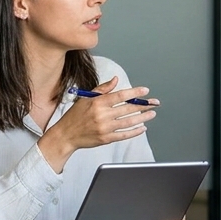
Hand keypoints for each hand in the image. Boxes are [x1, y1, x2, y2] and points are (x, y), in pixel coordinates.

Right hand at [39, 76, 158, 171]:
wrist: (66, 135)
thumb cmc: (75, 116)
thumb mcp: (86, 98)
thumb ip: (102, 89)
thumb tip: (116, 80)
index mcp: (98, 103)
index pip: (120, 95)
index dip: (135, 92)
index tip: (145, 90)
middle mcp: (102, 115)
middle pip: (128, 108)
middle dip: (144, 105)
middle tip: (154, 103)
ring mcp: (105, 128)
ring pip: (129, 122)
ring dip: (143, 118)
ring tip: (151, 114)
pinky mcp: (106, 139)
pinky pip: (124, 135)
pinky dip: (135, 131)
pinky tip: (142, 128)